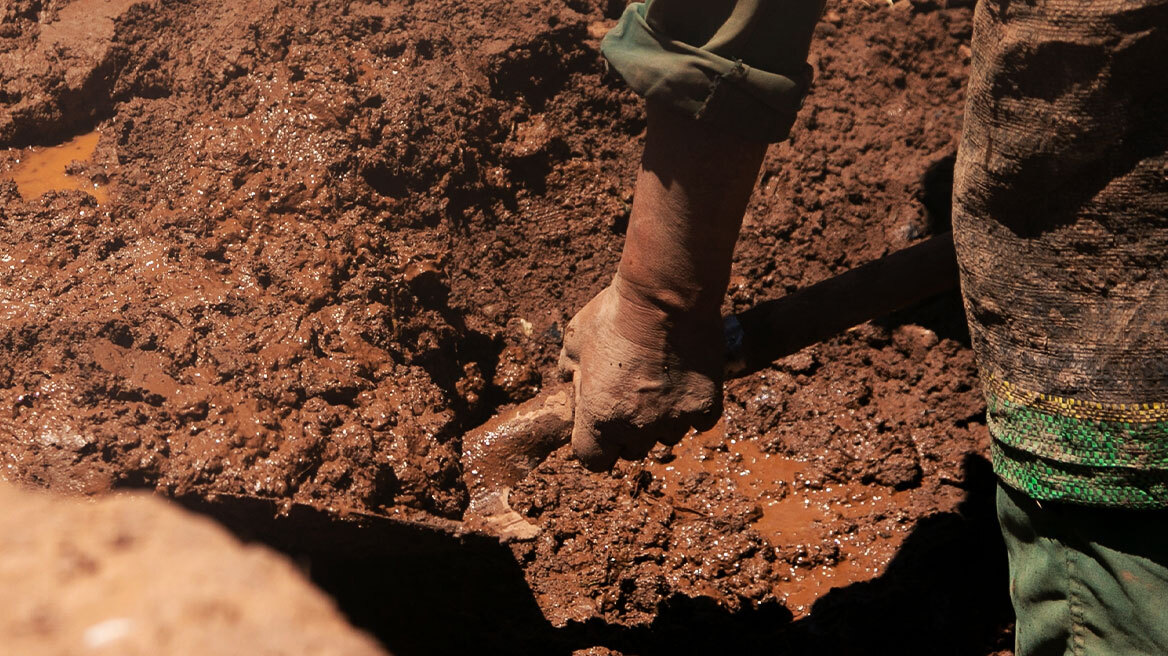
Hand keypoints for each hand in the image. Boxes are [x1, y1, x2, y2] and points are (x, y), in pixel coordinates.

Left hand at [558, 274, 722, 470]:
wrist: (665, 295)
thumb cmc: (615, 315)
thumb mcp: (575, 339)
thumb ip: (570, 370)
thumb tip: (571, 381)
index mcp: (599, 417)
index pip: (593, 460)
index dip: (596, 445)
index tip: (600, 427)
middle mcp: (636, 426)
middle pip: (632, 451)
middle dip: (630, 431)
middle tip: (632, 397)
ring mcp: (673, 418)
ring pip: (667, 437)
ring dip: (662, 420)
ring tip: (661, 384)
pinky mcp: (705, 406)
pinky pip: (699, 422)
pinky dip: (693, 408)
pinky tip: (686, 381)